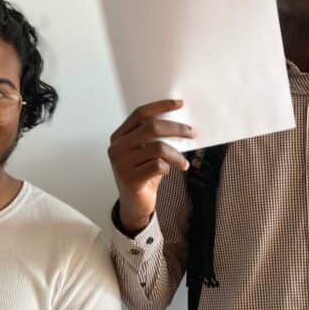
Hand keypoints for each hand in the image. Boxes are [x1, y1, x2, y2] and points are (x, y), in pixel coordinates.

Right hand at [107, 99, 194, 233]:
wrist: (134, 205)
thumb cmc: (143, 175)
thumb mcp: (146, 153)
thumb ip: (154, 138)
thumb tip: (180, 121)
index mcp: (119, 137)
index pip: (140, 114)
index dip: (161, 106)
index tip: (180, 104)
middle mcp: (116, 149)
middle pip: (151, 128)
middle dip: (176, 128)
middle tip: (191, 133)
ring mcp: (121, 164)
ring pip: (158, 148)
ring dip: (177, 154)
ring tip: (184, 163)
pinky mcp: (130, 179)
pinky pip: (158, 166)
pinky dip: (169, 168)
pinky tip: (170, 172)